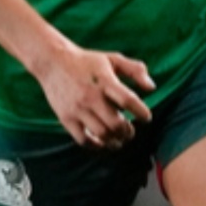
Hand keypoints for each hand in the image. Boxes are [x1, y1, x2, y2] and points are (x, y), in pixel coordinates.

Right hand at [33, 42, 154, 150]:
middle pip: (115, 123)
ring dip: (115, 141)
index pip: (128, 100)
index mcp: (105, 81)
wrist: (53, 61)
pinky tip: (103, 143)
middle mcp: (91, 96)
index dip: (141, 112)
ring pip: (101, 134)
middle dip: (128, 132)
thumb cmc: (87, 61)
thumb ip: (135, 70)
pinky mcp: (66, 118)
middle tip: (130, 131)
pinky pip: (83, 140)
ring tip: (120, 140)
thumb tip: (152, 88)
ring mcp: (77, 109)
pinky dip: (96, 146)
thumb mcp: (112, 59)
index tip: (146, 118)